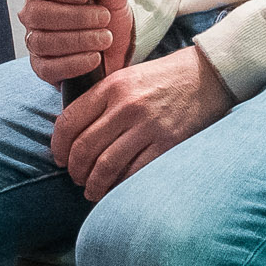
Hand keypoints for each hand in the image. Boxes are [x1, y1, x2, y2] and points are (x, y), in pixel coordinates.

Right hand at [18, 0, 133, 91]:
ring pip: (42, 41)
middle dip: (76, 16)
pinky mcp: (42, 67)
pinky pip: (49, 68)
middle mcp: (32, 14)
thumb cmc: (107, 14)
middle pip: (38, 13)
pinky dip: (75, 63)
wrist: (119, 46)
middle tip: (104, 18)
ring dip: (78, 40)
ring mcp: (35, 41)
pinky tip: (94, 57)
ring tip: (104, 38)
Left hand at [51, 43, 228, 198]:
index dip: (58, 147)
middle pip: (84, 148)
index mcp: (111, 87)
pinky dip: (120, 186)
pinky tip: (116, 190)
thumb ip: (100, 101)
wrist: (207, 74)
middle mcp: (126, 105)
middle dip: (75, 170)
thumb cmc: (164, 79)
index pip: (68, 122)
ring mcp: (148, 125)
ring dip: (93, 185)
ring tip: (91, 190)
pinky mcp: (168, 142)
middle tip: (76, 178)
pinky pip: (134, 172)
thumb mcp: (127, 78)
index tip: (59, 158)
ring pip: (106, 166)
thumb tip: (72, 133)